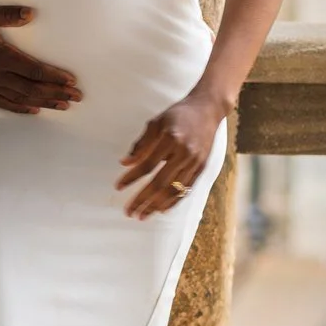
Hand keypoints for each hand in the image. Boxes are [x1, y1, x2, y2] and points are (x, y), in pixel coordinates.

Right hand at [0, 5, 80, 115]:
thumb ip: (7, 15)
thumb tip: (32, 15)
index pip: (33, 70)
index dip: (53, 76)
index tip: (71, 81)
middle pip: (31, 88)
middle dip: (55, 93)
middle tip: (76, 98)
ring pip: (20, 98)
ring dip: (43, 103)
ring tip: (63, 107)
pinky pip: (2, 102)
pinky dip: (19, 108)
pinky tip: (33, 111)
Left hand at [116, 94, 223, 218]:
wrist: (207, 109)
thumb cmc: (178, 114)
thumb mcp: (156, 122)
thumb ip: (141, 143)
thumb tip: (125, 163)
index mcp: (170, 139)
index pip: (147, 164)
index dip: (131, 177)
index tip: (118, 186)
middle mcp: (184, 153)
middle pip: (159, 183)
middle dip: (142, 199)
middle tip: (129, 211)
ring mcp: (195, 162)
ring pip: (173, 190)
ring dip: (156, 205)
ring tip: (142, 215)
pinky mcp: (202, 168)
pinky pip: (186, 189)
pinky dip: (173, 201)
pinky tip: (162, 209)